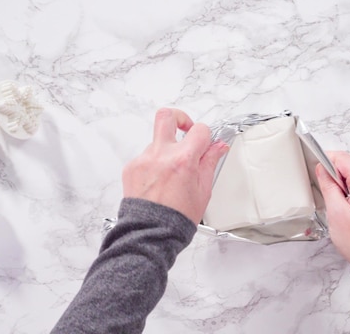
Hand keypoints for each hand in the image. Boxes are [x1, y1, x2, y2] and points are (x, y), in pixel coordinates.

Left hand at [122, 108, 228, 223]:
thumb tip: (218, 147)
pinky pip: (146, 157)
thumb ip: (210, 163)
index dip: (205, 136)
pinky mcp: (131, 167)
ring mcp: (143, 160)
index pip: (199, 130)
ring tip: (172, 174)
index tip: (205, 144)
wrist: (151, 233)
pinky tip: (160, 182)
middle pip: (167, 116)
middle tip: (185, 128)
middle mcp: (161, 155)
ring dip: (167, 151)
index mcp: (183, 161)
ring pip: (157, 141)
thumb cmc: (177, 218)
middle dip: (179, 117)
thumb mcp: (203, 190)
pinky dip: (155, 165)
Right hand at [315, 151, 349, 263]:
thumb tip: (322, 169)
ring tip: (329, 189)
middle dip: (335, 165)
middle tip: (320, 175)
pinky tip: (340, 196)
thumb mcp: (337, 213)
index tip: (316, 163)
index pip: (347, 159)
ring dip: (342, 175)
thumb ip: (329, 187)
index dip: (329, 158)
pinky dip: (349, 184)